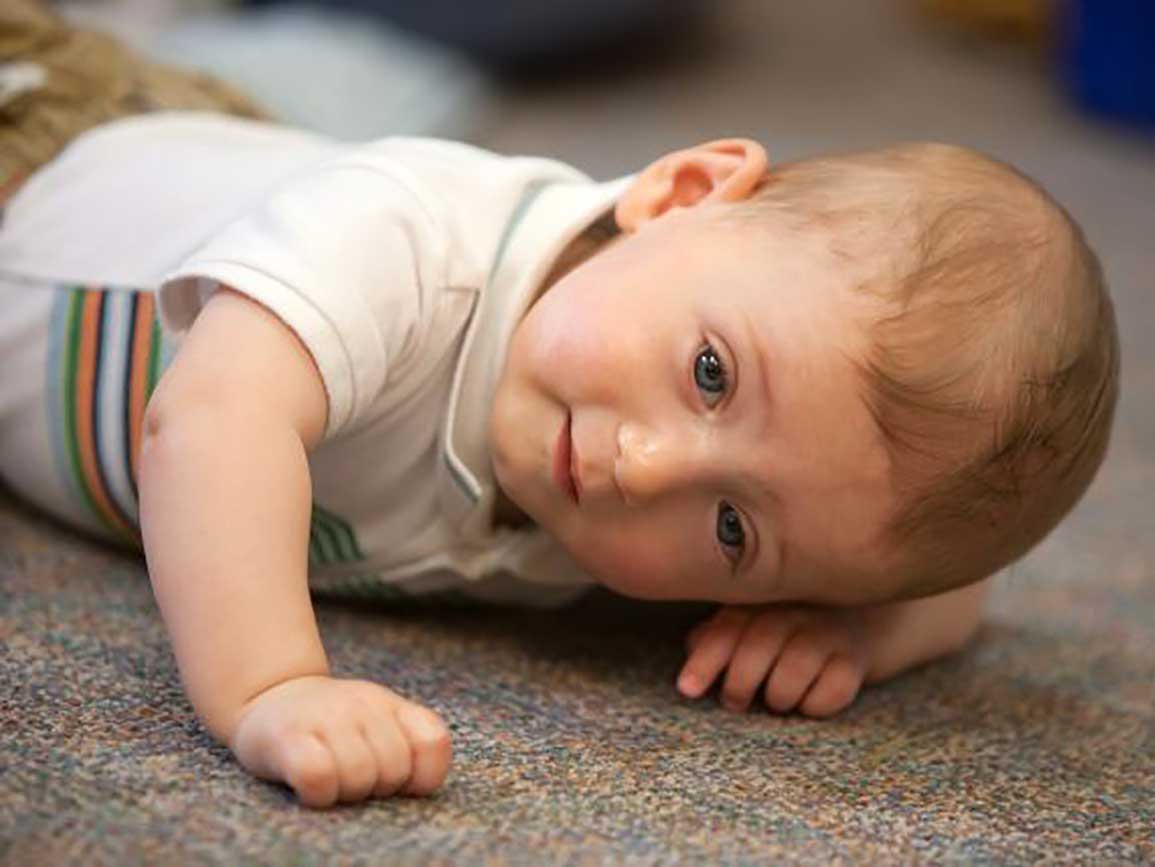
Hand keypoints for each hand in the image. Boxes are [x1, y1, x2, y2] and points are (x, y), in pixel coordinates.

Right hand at [228, 675, 451, 807]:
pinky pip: (319, 776)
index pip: (433, 743)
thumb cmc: (331, 725)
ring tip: (330, 780)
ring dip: (344, 792)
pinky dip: (318, 793)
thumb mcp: (379, 721)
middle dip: (377, 789)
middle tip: (352, 778)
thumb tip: (416, 787)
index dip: (421, 776)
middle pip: (394, 769)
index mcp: (391, 706)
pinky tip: (309, 786)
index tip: (398, 781)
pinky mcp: (288, 736)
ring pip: (359, 776)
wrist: (268, 694)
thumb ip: (409, 744)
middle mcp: (363, 704)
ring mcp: (326, 716)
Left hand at [677, 604, 868, 717]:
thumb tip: (692, 647)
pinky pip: (833, 691)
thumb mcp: (753, 619)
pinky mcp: (857, 659)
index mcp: (760, 601)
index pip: (726, 627)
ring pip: (793, 673)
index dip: (704, 660)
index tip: (686, 690)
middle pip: (758, 647)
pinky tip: (811, 697)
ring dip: (778, 697)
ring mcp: (828, 632)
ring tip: (777, 698)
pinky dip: (816, 705)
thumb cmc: (793, 626)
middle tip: (735, 702)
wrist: (867, 613)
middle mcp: (794, 611)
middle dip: (738, 684)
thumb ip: (718, 633)